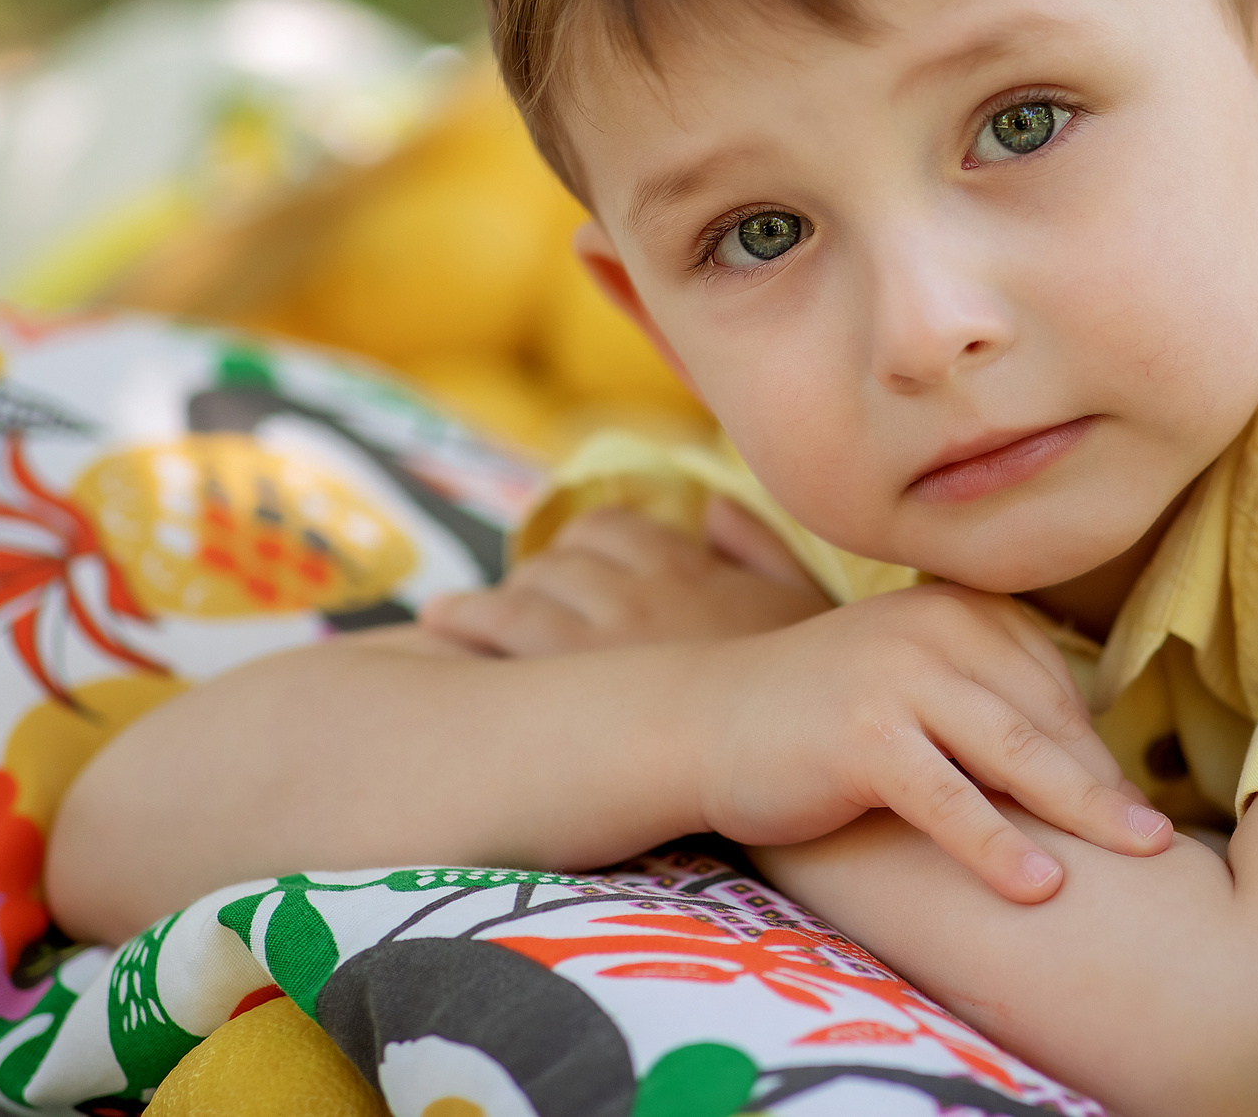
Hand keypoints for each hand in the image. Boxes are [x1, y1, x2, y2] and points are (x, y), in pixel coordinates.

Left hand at [422, 499, 829, 656]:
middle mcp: (642, 591)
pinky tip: (444, 630)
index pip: (613, 527)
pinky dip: (466, 622)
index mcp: (692, 569)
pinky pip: (499, 629)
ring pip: (522, 591)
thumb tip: (716, 507)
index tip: (571, 568)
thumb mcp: (805, 604)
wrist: (803, 750)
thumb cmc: (813, 693)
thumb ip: (760, 548)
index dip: (582, 545)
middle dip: (531, 578)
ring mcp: (602, 636)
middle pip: (558, 560)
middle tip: (511, 604)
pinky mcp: (569, 684)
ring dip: (486, 603)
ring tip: (454, 618)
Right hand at [692, 583, 1173, 901]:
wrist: (696, 720)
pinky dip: (999, 845)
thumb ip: (983, 698)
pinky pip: (950, 800)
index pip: (1052, 680)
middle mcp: (937, 627)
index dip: (1093, 747)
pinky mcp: (865, 736)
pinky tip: (1041, 886)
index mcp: (958, 608)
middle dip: (1106, 781)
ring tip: (1140, 852)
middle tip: (1161, 836)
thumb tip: (1084, 761)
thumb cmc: (814, 714)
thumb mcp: (911, 683)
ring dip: (1082, 807)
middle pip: (1046, 714)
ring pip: (1015, 752)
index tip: (1129, 801)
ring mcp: (899, 677)